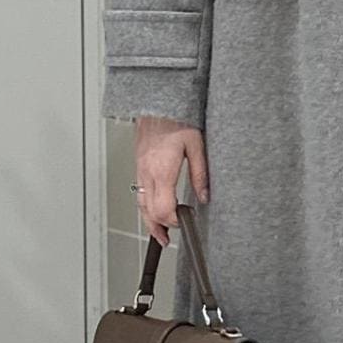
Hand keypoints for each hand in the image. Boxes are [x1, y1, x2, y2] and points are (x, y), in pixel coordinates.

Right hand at [133, 115, 208, 248]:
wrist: (156, 103)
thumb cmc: (176, 119)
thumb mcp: (196, 145)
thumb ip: (200, 174)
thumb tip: (204, 196)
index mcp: (162, 170)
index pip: (163, 208)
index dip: (173, 221)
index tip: (183, 222)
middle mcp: (148, 173)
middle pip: (148, 211)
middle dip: (158, 228)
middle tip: (167, 239)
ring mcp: (140, 169)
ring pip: (140, 203)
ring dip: (148, 221)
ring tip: (157, 233)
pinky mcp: (139, 165)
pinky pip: (138, 192)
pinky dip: (144, 206)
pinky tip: (151, 209)